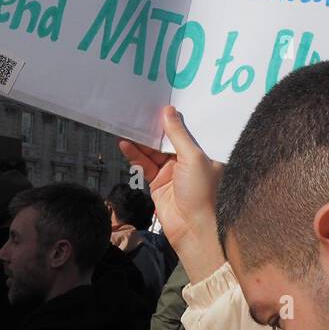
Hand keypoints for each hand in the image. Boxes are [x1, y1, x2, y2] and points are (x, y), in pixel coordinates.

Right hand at [118, 106, 225, 282]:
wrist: (193, 230)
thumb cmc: (202, 191)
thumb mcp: (193, 157)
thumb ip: (178, 134)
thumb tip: (168, 110)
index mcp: (203, 152)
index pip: (188, 129)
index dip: (175, 116)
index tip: (162, 99)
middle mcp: (188, 160)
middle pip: (167, 139)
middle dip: (154, 126)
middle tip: (139, 108)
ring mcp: (172, 171)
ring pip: (153, 151)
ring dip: (140, 139)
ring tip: (126, 123)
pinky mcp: (157, 183)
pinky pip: (144, 164)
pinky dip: (134, 154)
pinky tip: (124, 143)